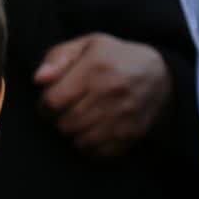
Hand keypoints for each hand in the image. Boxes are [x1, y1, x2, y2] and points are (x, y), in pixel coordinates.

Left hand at [34, 33, 171, 157]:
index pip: (53, 101)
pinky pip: (98, 153)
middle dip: (58, 121)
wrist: (160, 75)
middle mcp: (110, 93)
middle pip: (65, 124)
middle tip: (65, 112)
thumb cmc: (114, 58)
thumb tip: (38, 80)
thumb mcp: (87, 45)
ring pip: (79, 141)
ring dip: (73, 134)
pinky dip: (90, 147)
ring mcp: (123, 116)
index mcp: (95, 68)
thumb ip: (57, 58)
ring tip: (79, 121)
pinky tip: (93, 132)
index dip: (44, 106)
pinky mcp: (131, 134)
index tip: (49, 103)